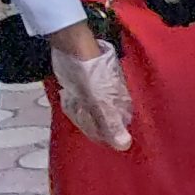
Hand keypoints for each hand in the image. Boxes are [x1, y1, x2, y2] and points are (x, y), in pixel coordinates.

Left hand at [49, 36, 133, 150]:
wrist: (73, 47)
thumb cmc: (89, 75)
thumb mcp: (100, 103)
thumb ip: (111, 125)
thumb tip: (125, 146)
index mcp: (122, 104)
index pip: (115, 130)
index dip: (100, 133)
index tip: (88, 126)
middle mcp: (114, 100)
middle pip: (101, 123)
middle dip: (88, 121)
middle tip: (78, 109)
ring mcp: (100, 93)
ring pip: (90, 113)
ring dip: (79, 112)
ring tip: (73, 100)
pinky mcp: (86, 86)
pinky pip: (80, 104)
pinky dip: (73, 103)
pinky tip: (69, 96)